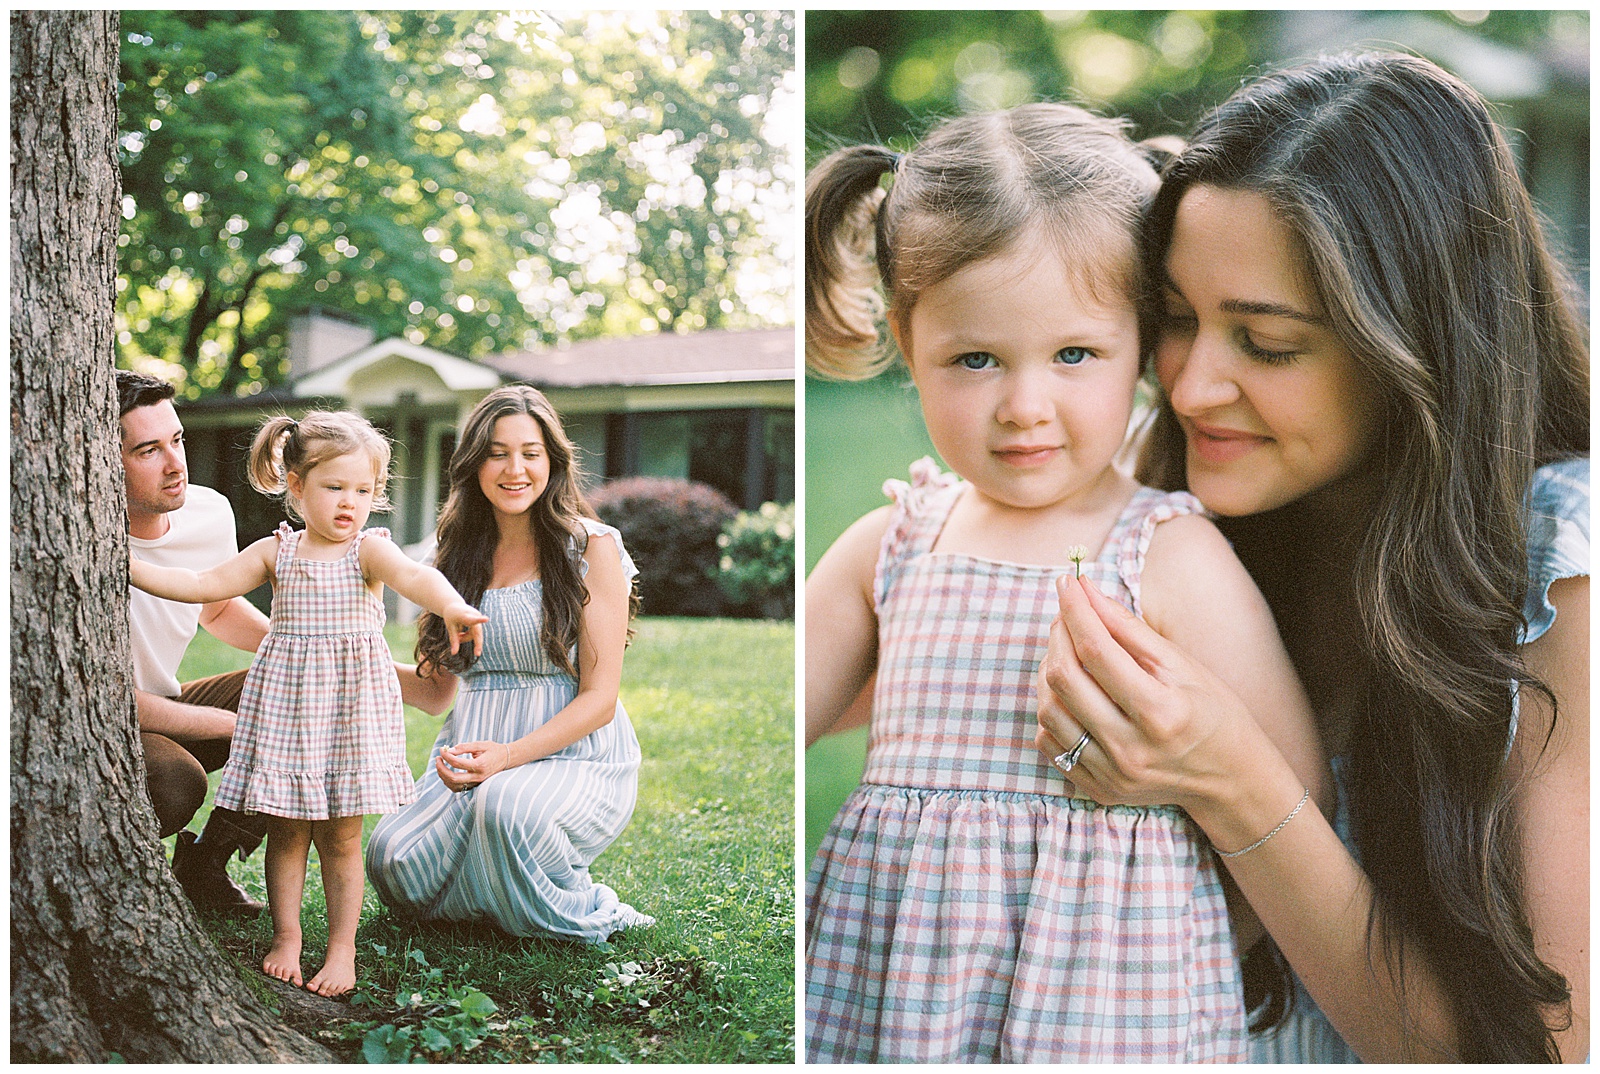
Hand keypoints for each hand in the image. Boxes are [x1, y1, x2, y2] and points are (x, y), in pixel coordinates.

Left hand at [435, 740, 513, 792]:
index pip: (457, 763)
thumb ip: (465, 747)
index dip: (446, 756)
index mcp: (479, 765)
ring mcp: (477, 783)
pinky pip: (458, 788)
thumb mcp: (481, 745)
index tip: (442, 750)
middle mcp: (478, 776)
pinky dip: (449, 782)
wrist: (507, 759)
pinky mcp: (475, 785)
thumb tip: (450, 750)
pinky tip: (446, 773)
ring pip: (454, 785)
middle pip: (453, 778)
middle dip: (441, 769)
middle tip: (438, 759)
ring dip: (443, 776)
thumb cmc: (494, 750)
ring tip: (440, 765)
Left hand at [443, 602, 487, 656]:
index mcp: (464, 615)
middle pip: (476, 633)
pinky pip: (474, 634)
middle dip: (477, 644)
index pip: (472, 619)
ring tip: (457, 635)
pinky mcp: (479, 621)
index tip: (486, 619)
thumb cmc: (451, 616)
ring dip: (465, 638)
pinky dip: (467, 635)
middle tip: (477, 654)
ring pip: (473, 635)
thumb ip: (453, 640)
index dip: (479, 620)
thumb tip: (454, 654)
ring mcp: (478, 618)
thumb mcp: (450, 627)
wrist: (454, 605)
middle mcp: (474, 616)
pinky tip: (460, 632)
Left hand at [1034, 575, 1270, 829]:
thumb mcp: (1182, 664)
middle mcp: (1131, 748)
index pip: (1096, 650)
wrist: (1230, 779)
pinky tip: (1072, 691)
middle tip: (1069, 614)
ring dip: (1049, 670)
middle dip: (1058, 634)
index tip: (1067, 581)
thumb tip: (1084, 590)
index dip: (1075, 610)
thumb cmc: (1212, 712)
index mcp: (1160, 712)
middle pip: (1064, 679)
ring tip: (1068, 650)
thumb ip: (1128, 628)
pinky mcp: (1097, 789)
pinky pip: (1050, 742)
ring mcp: (1111, 774)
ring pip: (1048, 710)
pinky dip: (1052, 708)